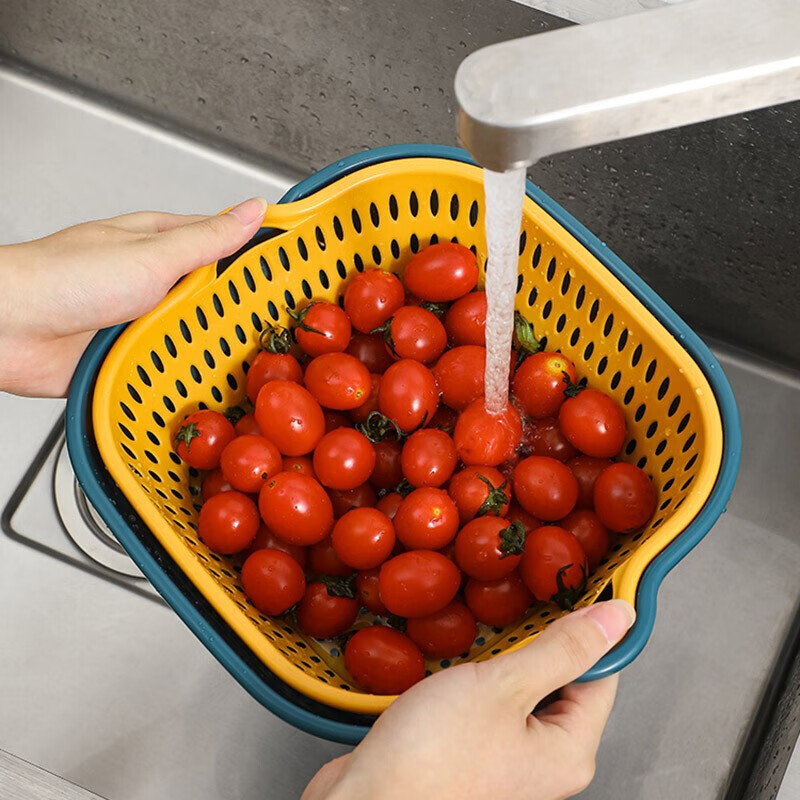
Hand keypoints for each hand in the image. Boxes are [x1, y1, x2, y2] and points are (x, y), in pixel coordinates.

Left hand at [0, 197, 266, 396]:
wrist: (7, 331)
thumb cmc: (60, 279)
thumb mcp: (151, 254)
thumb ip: (206, 239)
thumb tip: (251, 211)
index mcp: (160, 243)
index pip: (224, 241)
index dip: (260, 251)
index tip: (297, 264)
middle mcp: (154, 281)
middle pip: (215, 295)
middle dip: (240, 310)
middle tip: (277, 325)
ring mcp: (144, 319)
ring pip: (196, 332)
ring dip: (210, 345)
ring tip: (244, 357)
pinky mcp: (132, 355)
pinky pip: (171, 364)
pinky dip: (184, 372)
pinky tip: (202, 378)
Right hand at [303, 600, 634, 799]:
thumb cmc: (432, 756)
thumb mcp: (505, 687)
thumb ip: (562, 650)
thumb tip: (617, 619)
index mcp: (569, 750)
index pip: (601, 673)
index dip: (586, 627)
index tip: (567, 588)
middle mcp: (543, 759)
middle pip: (559, 678)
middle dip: (536, 640)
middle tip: (514, 603)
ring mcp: (505, 755)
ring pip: (517, 685)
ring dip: (500, 654)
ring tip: (481, 627)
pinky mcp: (469, 749)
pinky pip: (486, 699)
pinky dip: (475, 674)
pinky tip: (455, 656)